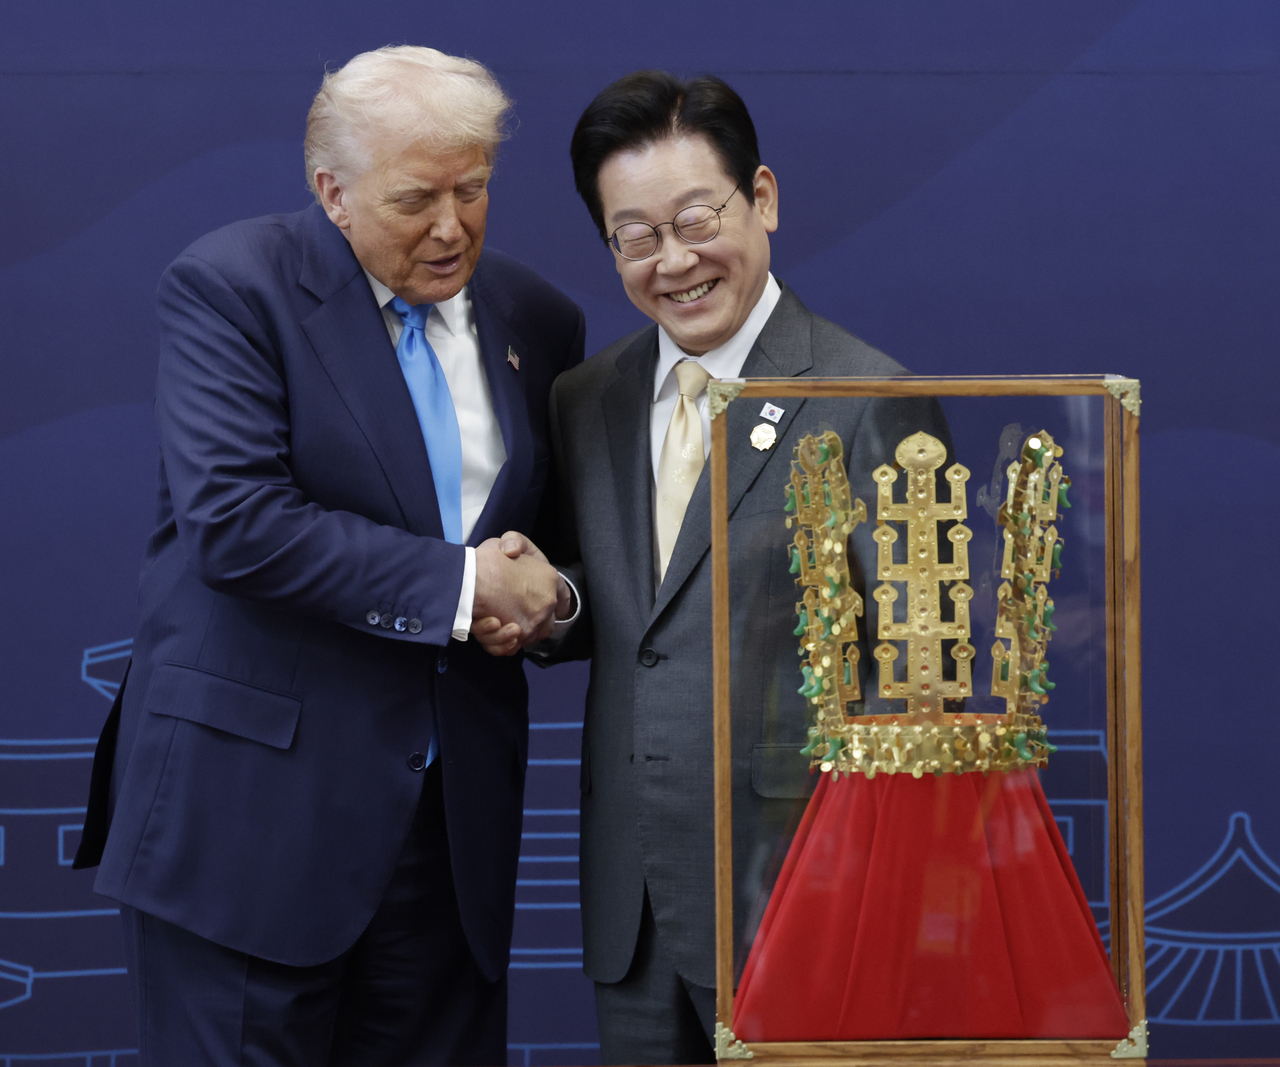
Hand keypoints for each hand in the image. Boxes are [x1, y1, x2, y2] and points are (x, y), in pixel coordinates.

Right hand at [471, 532, 562, 655]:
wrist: (470, 580)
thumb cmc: (487, 560)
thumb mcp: (503, 542)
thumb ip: (514, 543)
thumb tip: (513, 552)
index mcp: (549, 579)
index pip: (563, 593)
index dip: (561, 600)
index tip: (558, 607)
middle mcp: (546, 604)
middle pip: (547, 620)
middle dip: (535, 621)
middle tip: (516, 617)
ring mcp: (533, 622)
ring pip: (528, 635)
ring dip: (512, 633)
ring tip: (495, 622)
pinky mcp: (517, 637)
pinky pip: (512, 646)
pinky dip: (502, 643)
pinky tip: (493, 630)